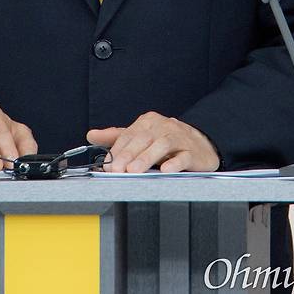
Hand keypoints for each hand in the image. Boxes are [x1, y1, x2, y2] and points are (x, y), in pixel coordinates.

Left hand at [87, 111, 219, 172]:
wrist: (201, 144)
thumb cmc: (167, 141)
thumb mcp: (141, 136)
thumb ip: (116, 137)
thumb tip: (92, 135)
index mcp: (148, 122)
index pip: (129, 135)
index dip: (117, 151)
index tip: (108, 165)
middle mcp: (163, 127)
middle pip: (143, 139)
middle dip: (128, 155)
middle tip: (117, 170)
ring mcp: (179, 138)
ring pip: (162, 145)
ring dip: (146, 158)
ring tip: (134, 171)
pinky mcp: (193, 152)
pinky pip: (183, 156)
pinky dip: (174, 162)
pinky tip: (165, 169)